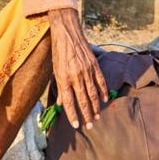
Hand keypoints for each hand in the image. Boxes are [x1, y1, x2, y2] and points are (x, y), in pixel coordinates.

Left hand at [48, 7, 108, 129]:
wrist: (67, 33)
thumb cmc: (59, 51)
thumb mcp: (55, 70)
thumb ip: (59, 87)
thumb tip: (61, 103)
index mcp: (64, 78)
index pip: (68, 101)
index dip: (72, 114)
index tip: (76, 125)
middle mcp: (75, 76)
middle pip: (83, 100)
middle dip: (86, 115)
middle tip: (90, 126)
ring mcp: (86, 70)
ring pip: (93, 93)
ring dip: (95, 107)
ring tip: (96, 117)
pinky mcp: (94, 65)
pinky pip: (100, 81)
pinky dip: (102, 92)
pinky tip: (103, 100)